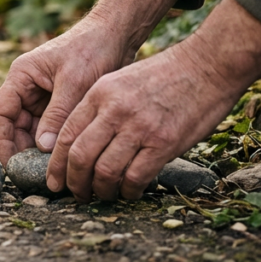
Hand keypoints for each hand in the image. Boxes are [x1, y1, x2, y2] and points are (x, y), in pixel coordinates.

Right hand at [0, 0, 182, 166]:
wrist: (117, 33)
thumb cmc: (93, 50)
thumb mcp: (75, 83)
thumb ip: (57, 115)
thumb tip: (43, 149)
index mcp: (21, 76)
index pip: (0, 113)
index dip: (2, 142)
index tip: (12, 167)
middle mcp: (27, 86)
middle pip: (14, 125)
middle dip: (21, 151)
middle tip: (34, 177)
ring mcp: (42, 95)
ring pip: (32, 130)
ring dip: (38, 150)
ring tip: (51, 173)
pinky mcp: (59, 101)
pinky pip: (50, 128)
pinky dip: (55, 143)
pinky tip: (64, 160)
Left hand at [45, 0, 260, 201]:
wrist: (206, 65)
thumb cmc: (164, 76)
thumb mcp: (120, 81)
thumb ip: (100, 109)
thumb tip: (83, 143)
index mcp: (99, 94)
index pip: (66, 134)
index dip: (55, 163)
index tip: (54, 180)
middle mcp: (114, 110)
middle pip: (79, 155)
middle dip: (73, 181)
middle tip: (75, 194)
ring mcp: (139, 127)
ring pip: (105, 171)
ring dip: (100, 190)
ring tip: (102, 195)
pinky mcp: (164, 143)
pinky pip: (136, 177)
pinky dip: (128, 190)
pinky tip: (129, 192)